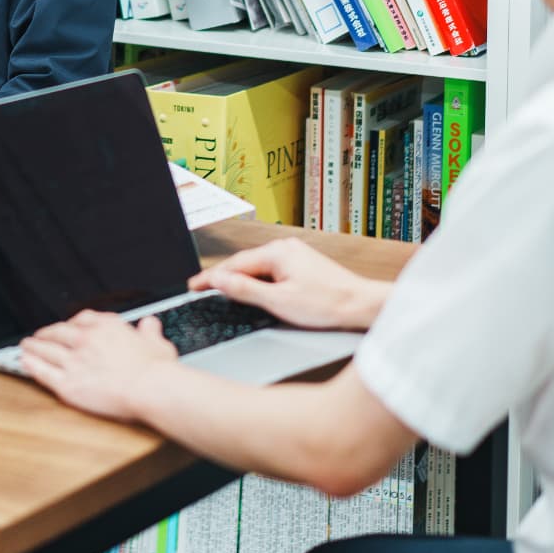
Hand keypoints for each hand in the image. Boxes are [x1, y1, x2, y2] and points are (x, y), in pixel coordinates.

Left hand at [19, 311, 178, 421]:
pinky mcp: (68, 384)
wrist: (149, 389)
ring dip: (33, 347)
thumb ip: (150, 332)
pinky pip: (43, 372)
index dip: (70, 324)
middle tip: (39, 335)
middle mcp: (86, 340)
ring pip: (46, 350)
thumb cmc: (156, 371)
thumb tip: (150, 324)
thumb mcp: (158, 344)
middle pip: (58, 332)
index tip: (67, 327)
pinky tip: (24, 362)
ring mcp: (74, 361)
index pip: (81, 319)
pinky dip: (31, 365)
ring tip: (25, 346)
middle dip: (46, 333)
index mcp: (106, 327)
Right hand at [190, 239, 386, 331]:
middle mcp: (284, 248)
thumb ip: (244, 289)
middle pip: (244, 264)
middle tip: (201, 290)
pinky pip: (271, 270)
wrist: (361, 305)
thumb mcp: (278, 301)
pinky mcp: (301, 265)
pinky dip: (258, 280)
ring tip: (222, 292)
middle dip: (223, 278)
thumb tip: (218, 280)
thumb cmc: (326, 304)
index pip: (234, 265)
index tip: (193, 286)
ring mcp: (294, 255)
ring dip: (241, 279)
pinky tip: (254, 291)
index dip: (211, 278)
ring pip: (258, 268)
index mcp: (276, 252)